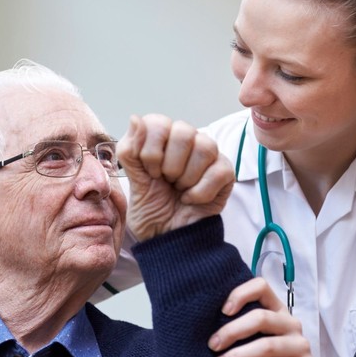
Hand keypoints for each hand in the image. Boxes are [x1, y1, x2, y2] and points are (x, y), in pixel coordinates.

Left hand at [117, 114, 233, 240]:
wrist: (168, 238)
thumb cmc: (152, 208)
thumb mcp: (134, 181)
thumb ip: (130, 150)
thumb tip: (135, 118)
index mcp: (161, 137)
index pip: (158, 122)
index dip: (151, 150)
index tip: (150, 172)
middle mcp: (186, 140)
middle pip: (184, 131)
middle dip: (170, 165)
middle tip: (166, 181)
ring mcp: (208, 155)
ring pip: (205, 147)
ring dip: (186, 178)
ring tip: (179, 190)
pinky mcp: (225, 172)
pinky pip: (218, 171)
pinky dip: (200, 192)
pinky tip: (191, 199)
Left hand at [207, 277, 316, 356]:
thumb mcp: (252, 336)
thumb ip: (236, 324)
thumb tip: (198, 319)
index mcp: (276, 308)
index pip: (261, 287)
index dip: (240, 294)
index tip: (222, 311)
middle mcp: (291, 322)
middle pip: (261, 318)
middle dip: (232, 332)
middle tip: (212, 345)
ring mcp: (301, 344)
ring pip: (268, 346)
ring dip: (240, 356)